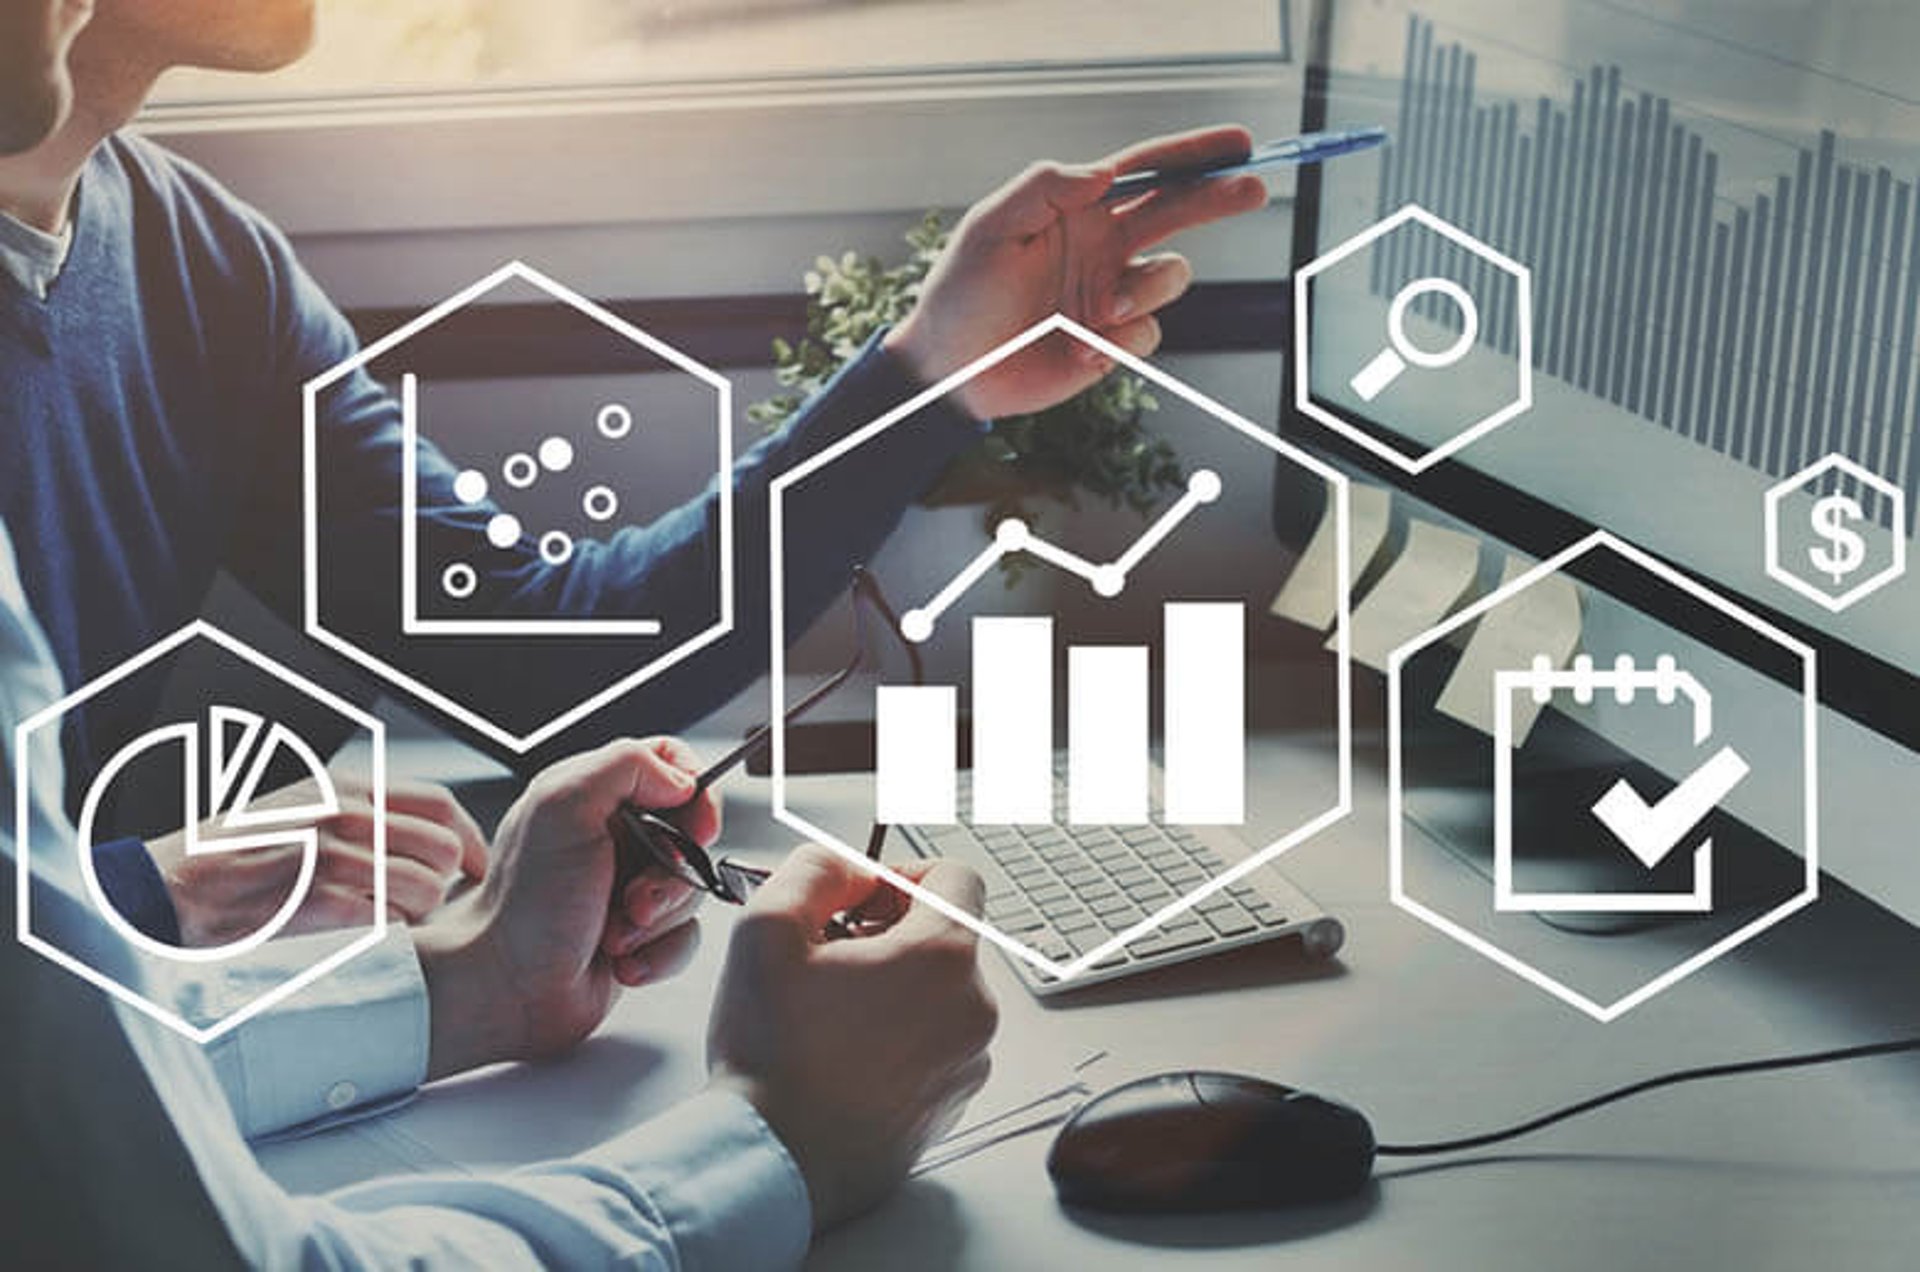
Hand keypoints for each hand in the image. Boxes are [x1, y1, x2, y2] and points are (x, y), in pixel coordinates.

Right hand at [146, 774, 487, 947]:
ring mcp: (330, 857)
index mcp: (344, 788)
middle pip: (442, 849)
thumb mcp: (299, 809)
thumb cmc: (234, 855)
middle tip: (427, 904)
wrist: (165, 888)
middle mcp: (343, 815)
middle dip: (445, 882)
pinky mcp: (316, 902)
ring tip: (389, 922)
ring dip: (418, 915)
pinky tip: (361, 937)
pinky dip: (387, 936)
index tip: (476, 867)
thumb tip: (422, 834)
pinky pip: (388, 923)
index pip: (439, 805)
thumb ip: (357, 812)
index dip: (470, 839)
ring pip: (424, 890)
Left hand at [414, 737, 714, 1078]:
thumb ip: (626, 765)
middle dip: (673, 874)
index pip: (669, 761)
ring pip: (692, 890)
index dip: (695, 792)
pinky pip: (686, 938)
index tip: (696, 829)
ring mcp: (629, 887)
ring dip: (659, 920)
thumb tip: (682, 778)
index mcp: (594, 794)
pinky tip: (622, 961)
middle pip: (692, 833)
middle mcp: (614, 836)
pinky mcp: (641, 935)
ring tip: (615, 934)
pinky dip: (659, 954)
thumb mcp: (563, 806)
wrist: (507, 988)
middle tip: (634, 897)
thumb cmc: (523, 905)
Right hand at [707, 844, 997, 1229]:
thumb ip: (815, 870)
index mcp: (942, 958)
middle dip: (890, 934)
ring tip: (828, 1012)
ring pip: (939, 994)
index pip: (957, 876)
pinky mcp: (951, 1106)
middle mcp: (972, 1010)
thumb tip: (846, 867)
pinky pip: (936, 1046)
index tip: (862, 898)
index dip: (903, 873)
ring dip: (893, 988)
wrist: (774, 1163)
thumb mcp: (766, 927)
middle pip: (946, 937)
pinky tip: (841, 1056)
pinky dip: (899, 1039)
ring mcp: (968, 1064)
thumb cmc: (771, 1057)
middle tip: (828, 955)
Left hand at [884, 125, 1266, 419]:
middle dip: (1217, 197)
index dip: (1191, 155)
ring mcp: (1110, 294)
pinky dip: (1121, 339)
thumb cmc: (961, 292)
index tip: (1236, 143)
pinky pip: (1147, 333)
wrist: (951, 369)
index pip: (1144, 172)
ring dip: (1148, 290)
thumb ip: (1044, 189)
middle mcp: (1102, 246)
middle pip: (1177, 212)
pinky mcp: (1111, 342)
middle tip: (1252, 186)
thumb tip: (1103, 172)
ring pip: (1170, 279)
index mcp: (1077, 210)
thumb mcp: (991, 227)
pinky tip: (1079, 349)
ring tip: (1103, 309)